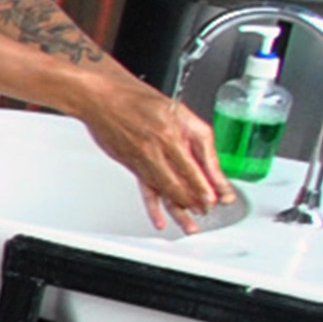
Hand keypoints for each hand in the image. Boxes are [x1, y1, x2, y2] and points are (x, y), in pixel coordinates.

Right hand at [78, 76, 234, 232]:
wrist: (101, 98)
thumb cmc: (138, 98)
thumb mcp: (180, 112)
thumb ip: (197, 138)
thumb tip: (211, 163)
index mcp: (172, 134)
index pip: (196, 168)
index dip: (209, 186)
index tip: (221, 197)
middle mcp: (157, 149)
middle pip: (182, 184)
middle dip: (197, 200)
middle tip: (209, 209)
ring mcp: (142, 160)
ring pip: (165, 191)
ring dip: (180, 209)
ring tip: (192, 223)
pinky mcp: (131, 165)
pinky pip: (145, 191)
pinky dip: (153, 208)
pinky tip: (160, 221)